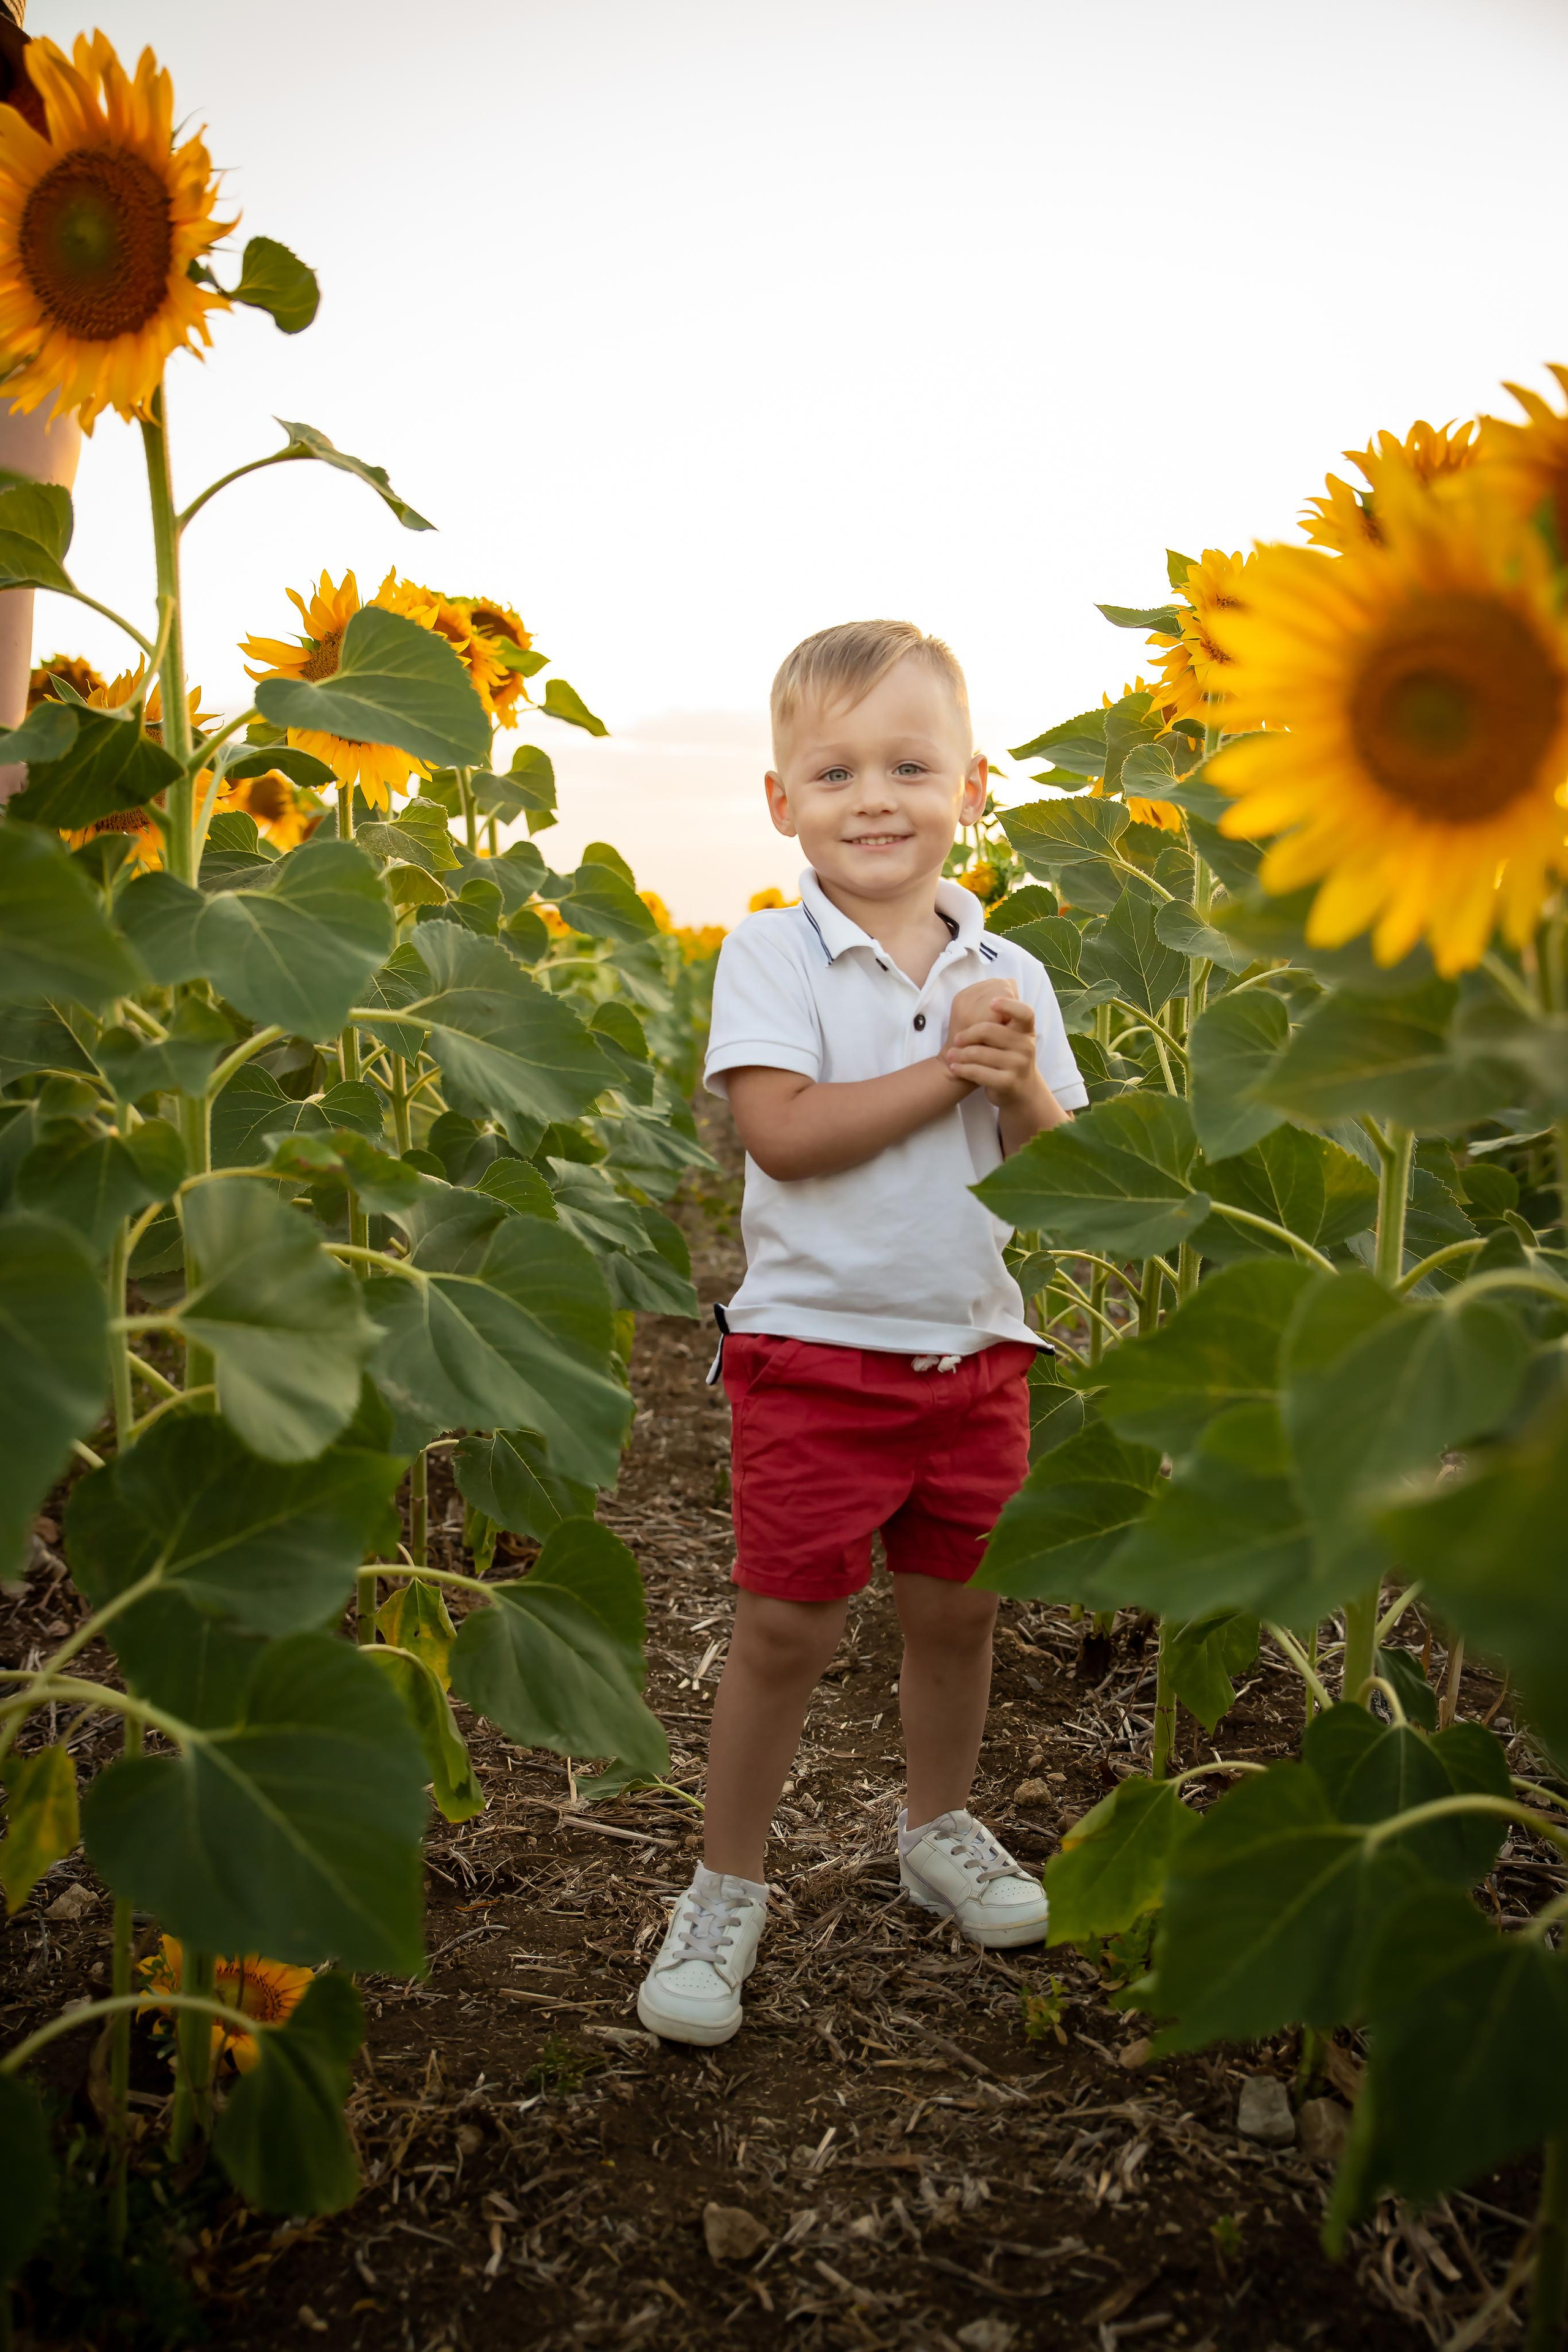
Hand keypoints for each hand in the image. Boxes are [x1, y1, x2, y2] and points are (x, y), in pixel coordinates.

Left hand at [945, 985, 1040, 1109]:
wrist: (1020, 1091)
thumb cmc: (1010, 1056)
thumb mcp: (1014, 1034)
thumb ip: (1006, 1013)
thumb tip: (1006, 981)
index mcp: (1026, 1029)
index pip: (1024, 1012)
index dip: (1009, 1005)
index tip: (992, 1003)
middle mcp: (1025, 1046)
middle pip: (990, 1030)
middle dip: (968, 1034)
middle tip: (956, 1038)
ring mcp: (1018, 1065)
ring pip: (980, 1053)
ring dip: (960, 1054)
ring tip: (951, 1055)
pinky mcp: (1007, 1083)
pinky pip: (978, 1073)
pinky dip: (962, 1069)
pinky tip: (954, 1067)